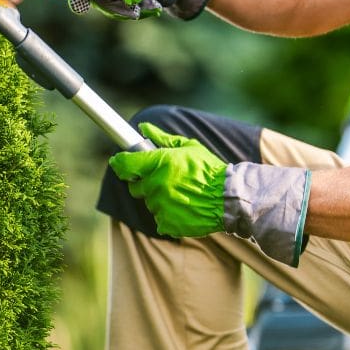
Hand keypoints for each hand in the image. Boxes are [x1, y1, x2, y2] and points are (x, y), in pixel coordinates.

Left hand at [108, 122, 226, 237]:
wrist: (230, 198)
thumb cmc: (210, 170)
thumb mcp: (189, 147)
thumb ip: (162, 138)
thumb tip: (143, 126)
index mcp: (159, 163)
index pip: (124, 164)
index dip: (120, 163)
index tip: (119, 162)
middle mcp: (156, 185)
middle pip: (135, 186)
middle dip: (144, 183)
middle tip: (164, 180)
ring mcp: (160, 205)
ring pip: (149, 203)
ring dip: (159, 199)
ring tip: (181, 194)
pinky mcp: (167, 223)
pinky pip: (159, 219)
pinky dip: (168, 215)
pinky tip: (183, 208)